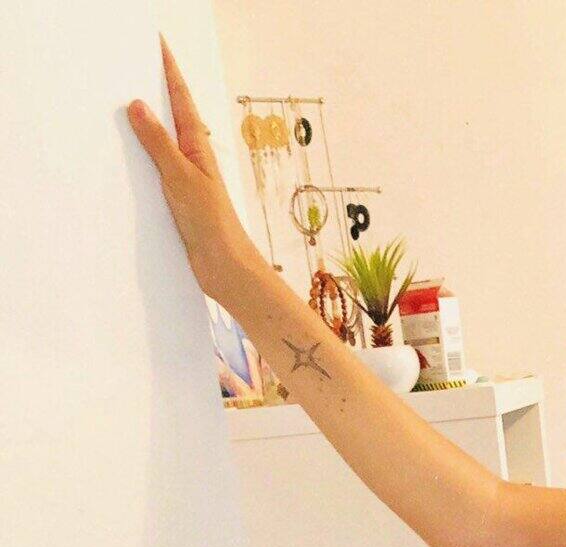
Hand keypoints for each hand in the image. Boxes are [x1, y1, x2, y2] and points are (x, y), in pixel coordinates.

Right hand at [126, 37, 258, 308]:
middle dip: (155, 91)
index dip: (169, 70)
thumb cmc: (213, 224)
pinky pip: (156, 171)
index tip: (157, 44)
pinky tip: (128, 159)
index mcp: (197, 145)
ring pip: (162, 144)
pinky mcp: (179, 201)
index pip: (180, 98)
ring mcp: (186, 179)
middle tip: (135, 66)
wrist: (227, 269)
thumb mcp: (181, 177)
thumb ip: (158, 142)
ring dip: (146, 126)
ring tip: (125, 104)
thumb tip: (138, 106)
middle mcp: (193, 158)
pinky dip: (143, 159)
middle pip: (170, 117)